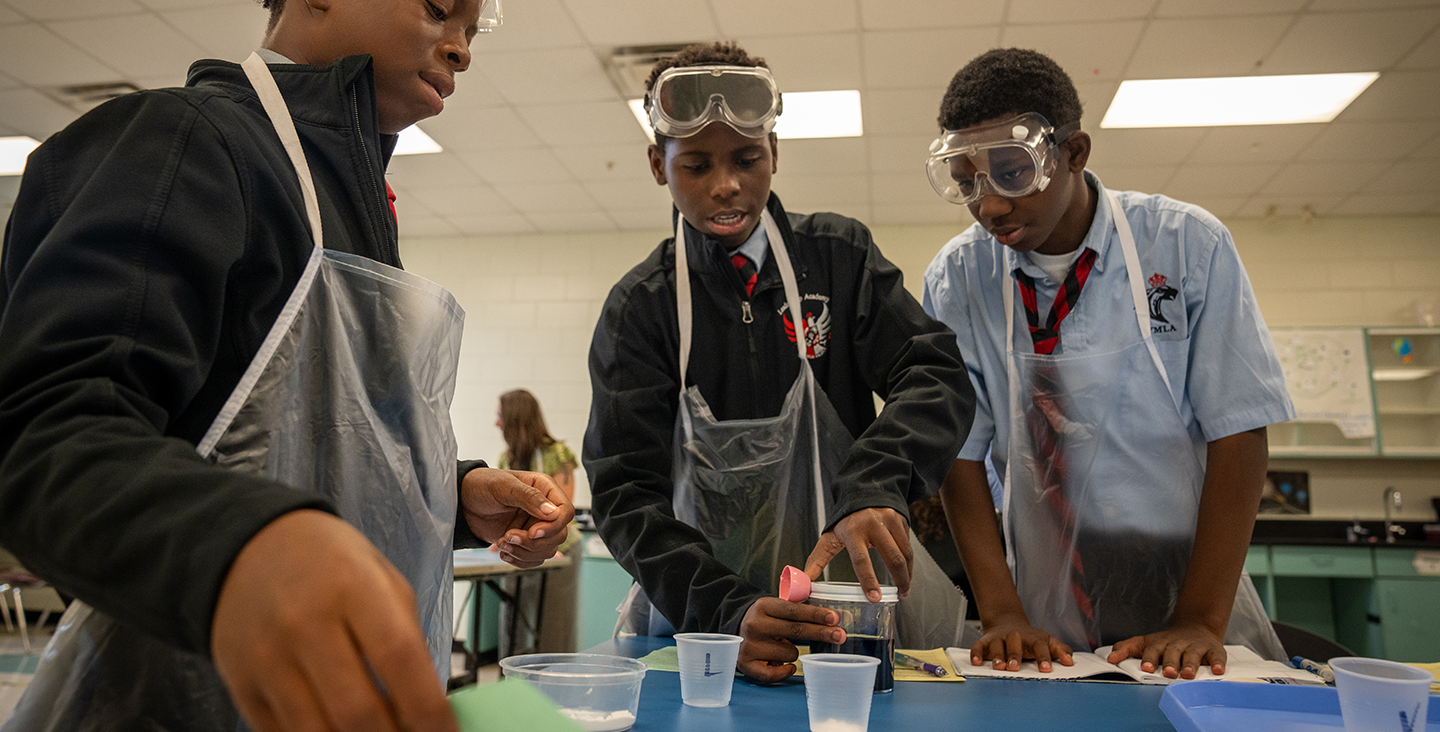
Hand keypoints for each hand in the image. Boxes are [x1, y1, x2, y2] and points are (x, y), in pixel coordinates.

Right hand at [211, 510, 457, 731]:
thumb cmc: (331, 565)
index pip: (398, 658)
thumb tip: (427, 709)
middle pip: (356, 712)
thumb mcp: (382, 579)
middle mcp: (304, 623)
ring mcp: (266, 658)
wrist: (250, 546)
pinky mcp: (241, 685)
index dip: (428, 708)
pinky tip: (339, 730)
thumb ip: (407, 639)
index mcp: (352, 587)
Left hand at [460, 468, 573, 567]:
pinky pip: (534, 559)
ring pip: (547, 550)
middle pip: (559, 535)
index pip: (566, 512)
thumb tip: (552, 512)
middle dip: (534, 543)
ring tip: (502, 542)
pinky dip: (519, 560)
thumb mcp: (504, 486)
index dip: (553, 526)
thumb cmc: (482, 485)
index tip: (532, 532)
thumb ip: (529, 497)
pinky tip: (503, 552)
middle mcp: (544, 510)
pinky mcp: (525, 541)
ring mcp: (535, 527)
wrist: (462, 502)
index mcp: (545, 489)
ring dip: (524, 553)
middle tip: (509, 536)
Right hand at [737, 597, 845, 681]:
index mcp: (763, 606)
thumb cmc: (763, 619)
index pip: (794, 611)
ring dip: (794, 652)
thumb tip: (831, 617)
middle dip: (821, 633)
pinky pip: (774, 673)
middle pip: (796, 630)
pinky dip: (785, 671)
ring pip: (790, 653)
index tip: (834, 618)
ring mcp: (750, 645)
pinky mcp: (746, 663)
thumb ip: (797, 609)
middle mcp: (755, 625)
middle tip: (839, 635)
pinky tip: (788, 667)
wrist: (736, 629)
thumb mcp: (775, 607)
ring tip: (782, 646)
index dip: (816, 615)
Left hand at [802, 507, 912, 600]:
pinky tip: (906, 575)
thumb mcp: (829, 538)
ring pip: (905, 554)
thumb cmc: (845, 522)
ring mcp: (891, 522)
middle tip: (899, 597)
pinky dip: (909, 565)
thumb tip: (805, 582)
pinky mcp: (902, 522)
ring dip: (907, 575)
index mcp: (853, 531)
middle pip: (893, 558)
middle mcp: (874, 525)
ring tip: (904, 590)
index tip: (874, 598)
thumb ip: (817, 561)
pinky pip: (909, 547)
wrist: (863, 493)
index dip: (868, 580)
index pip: (861, 560)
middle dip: (899, 580)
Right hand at [970, 614, 1073, 671]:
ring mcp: (999, 639)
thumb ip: (1058, 649)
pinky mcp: (985, 641)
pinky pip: (978, 646)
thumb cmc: (1029, 638)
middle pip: (1014, 642)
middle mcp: (1014, 637)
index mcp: (1032, 638)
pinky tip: (977, 662)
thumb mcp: (1046, 640)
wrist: (1007, 622)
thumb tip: (1069, 660)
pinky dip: (976, 653)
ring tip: (999, 667)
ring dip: (997, 656)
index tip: (1046, 668)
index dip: (1043, 656)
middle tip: (1015, 667)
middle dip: (1014, 655)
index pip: (1039, 645)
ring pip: (996, 645)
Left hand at [1106, 622, 1226, 679]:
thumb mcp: (1145, 642)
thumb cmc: (1167, 642)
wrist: (1196, 627)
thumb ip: (1126, 649)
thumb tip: (1110, 658)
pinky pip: (1216, 656)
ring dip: (1190, 665)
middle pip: (1173, 653)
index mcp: (1159, 643)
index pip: (1152, 650)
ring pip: (1193, 655)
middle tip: (1168, 673)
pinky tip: (1217, 671)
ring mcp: (1195, 647)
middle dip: (1170, 663)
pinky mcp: (1212, 650)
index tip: (1146, 667)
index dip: (1149, 659)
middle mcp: (1177, 644)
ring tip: (1187, 675)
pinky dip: (1217, 663)